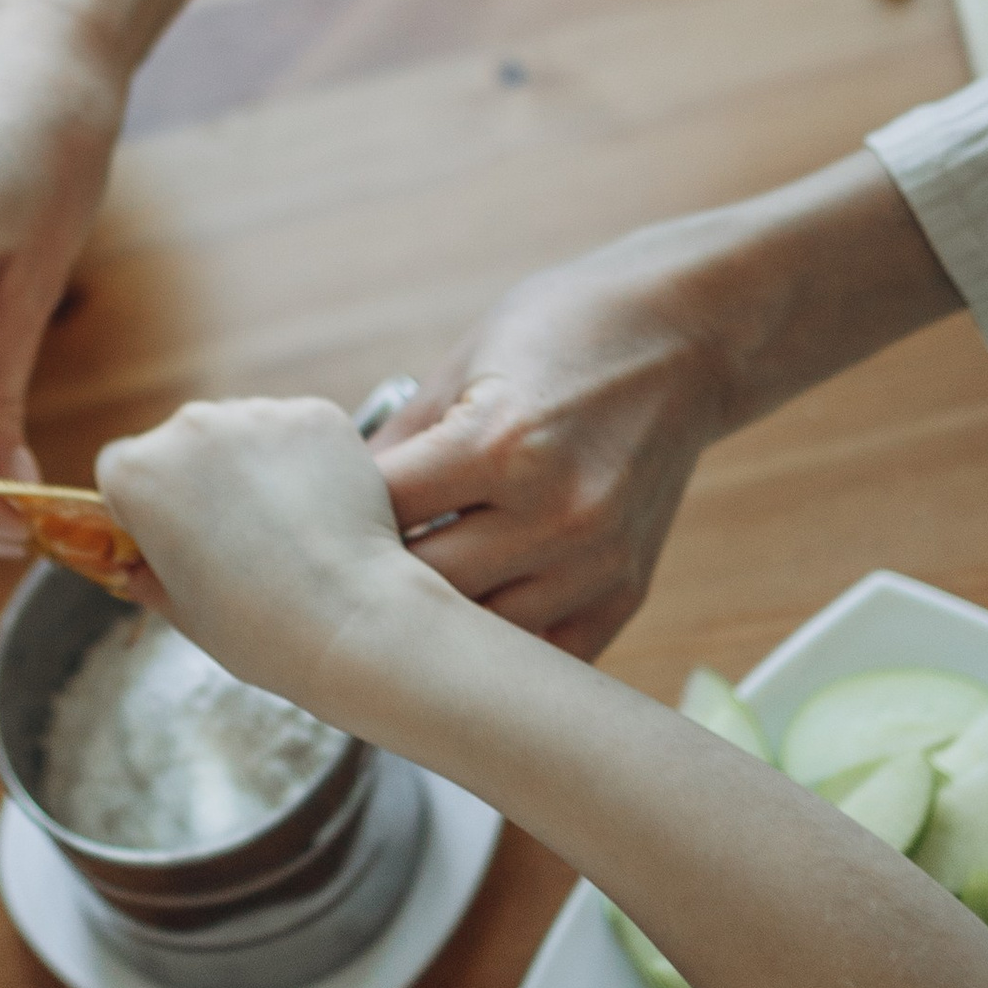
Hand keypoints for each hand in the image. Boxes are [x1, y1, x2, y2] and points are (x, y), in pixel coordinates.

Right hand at [98, 395, 412, 717]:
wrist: (348, 619)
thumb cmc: (255, 629)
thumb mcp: (178, 610)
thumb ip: (149, 573)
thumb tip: (139, 566)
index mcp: (137, 473)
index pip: (121, 468)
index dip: (145, 503)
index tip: (174, 534)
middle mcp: (189, 427)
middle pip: (184, 442)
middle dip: (202, 477)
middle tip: (239, 536)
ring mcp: (255, 414)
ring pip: (244, 431)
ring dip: (254, 464)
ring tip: (288, 527)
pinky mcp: (314, 415)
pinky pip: (298, 432)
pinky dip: (306, 461)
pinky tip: (323, 510)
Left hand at [370, 161, 954, 656]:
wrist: (688, 335)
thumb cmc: (565, 331)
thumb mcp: (464, 364)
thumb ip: (398, 443)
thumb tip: (321, 501)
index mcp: (499, 443)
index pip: (382, 514)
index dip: (329, 521)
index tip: (300, 530)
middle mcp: (554, 513)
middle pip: (422, 589)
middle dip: (368, 584)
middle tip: (330, 581)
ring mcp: (597, 562)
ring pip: (479, 640)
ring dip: (431, 628)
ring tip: (389, 610)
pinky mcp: (627, 590)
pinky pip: (544, 656)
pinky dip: (498, 653)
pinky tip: (462, 629)